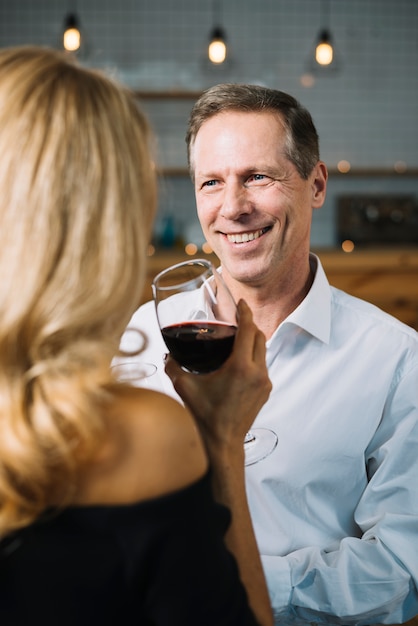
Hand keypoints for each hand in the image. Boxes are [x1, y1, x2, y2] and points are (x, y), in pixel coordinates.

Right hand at [164, 300, 271, 453]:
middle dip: (250, 325)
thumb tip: (166, 355)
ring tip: (238, 337)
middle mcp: (257, 373)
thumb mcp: (185, 388)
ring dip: (253, 341)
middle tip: (237, 319)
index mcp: (240, 368)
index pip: (248, 330)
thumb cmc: (205, 416)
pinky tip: (240, 359)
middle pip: (259, 337)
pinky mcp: (266, 391)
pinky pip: (262, 365)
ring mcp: (264, 382)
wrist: (224, 442)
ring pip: (263, 351)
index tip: (242, 303)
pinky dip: (254, 356)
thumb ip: (173, 367)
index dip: (246, 313)